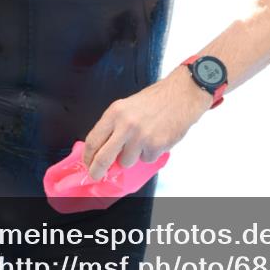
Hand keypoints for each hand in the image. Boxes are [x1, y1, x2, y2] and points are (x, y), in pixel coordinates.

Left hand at [82, 66, 212, 180]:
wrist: (182, 95)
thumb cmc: (155, 100)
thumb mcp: (127, 106)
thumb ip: (115, 126)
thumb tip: (103, 149)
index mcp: (115, 112)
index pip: (94, 139)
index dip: (88, 156)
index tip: (88, 163)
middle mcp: (126, 124)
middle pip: (104, 157)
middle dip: (97, 170)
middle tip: (96, 175)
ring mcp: (141, 136)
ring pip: (127, 161)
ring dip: (133, 156)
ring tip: (143, 140)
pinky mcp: (156, 145)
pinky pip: (146, 160)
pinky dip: (150, 153)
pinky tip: (156, 138)